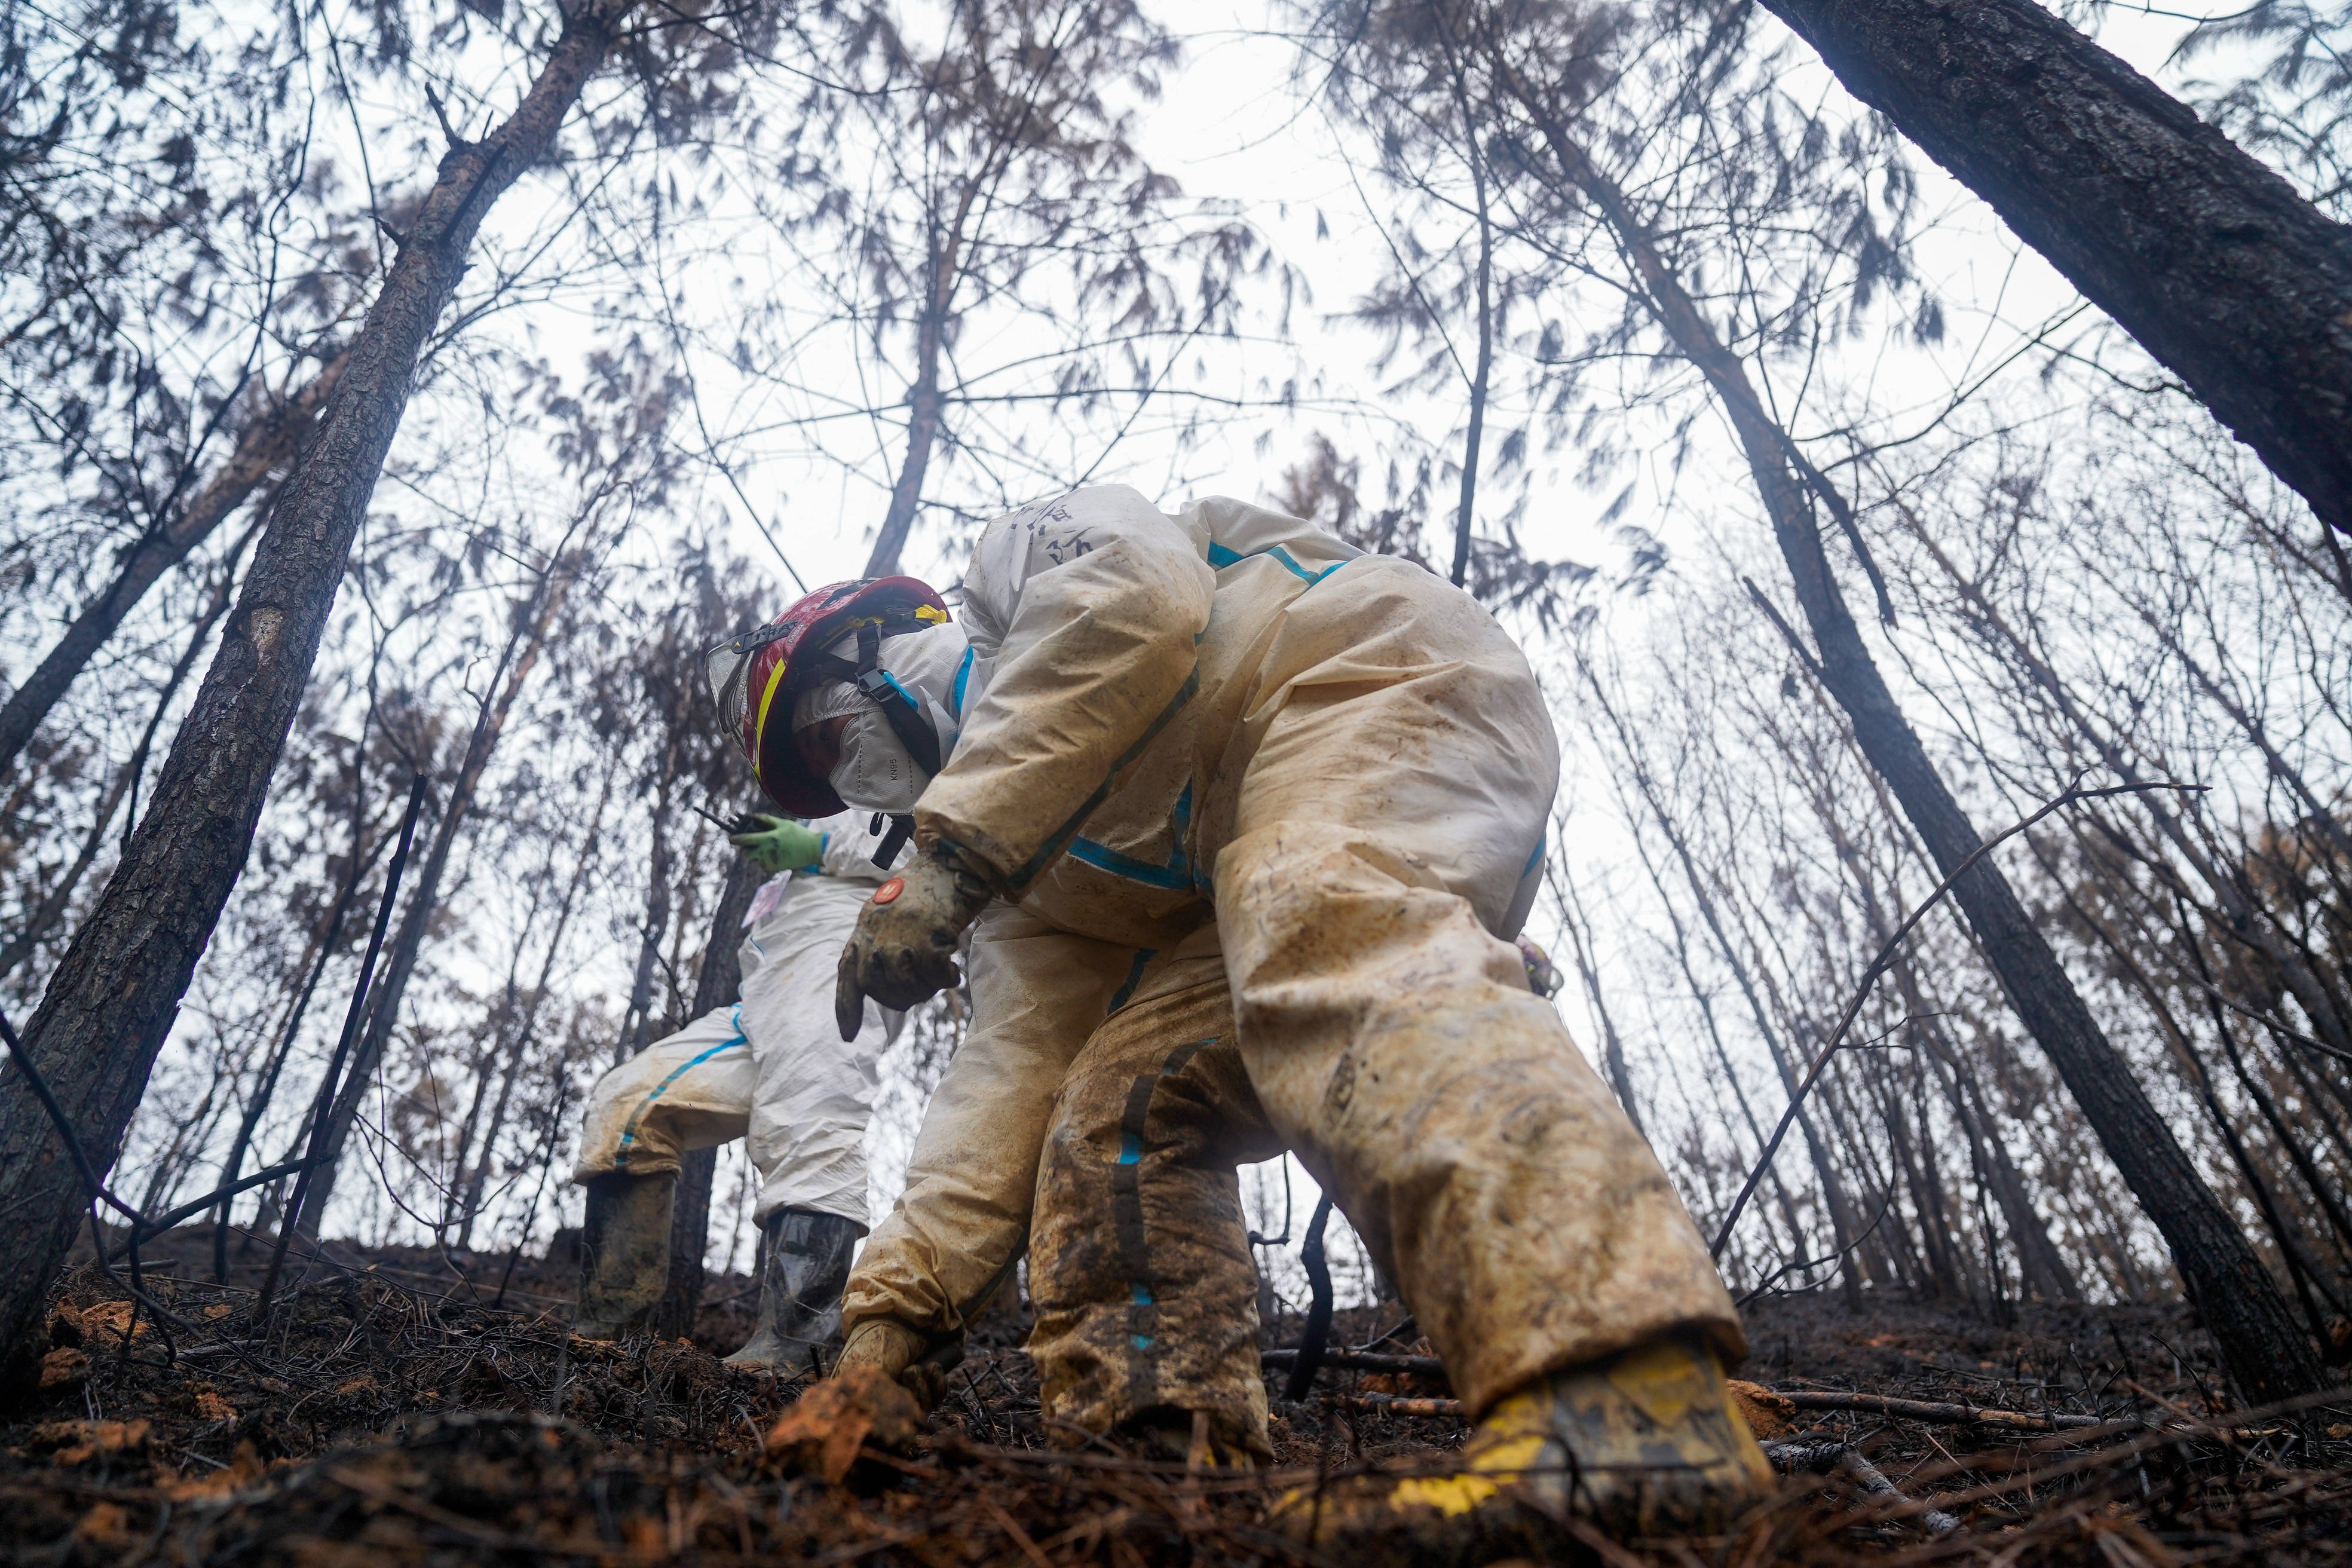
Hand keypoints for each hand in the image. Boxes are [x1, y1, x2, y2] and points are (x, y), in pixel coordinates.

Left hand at [730, 813, 822, 874]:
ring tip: (763, 848)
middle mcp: (767, 852)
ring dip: (754, 855)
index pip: (746, 840)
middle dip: (745, 849)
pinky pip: (761, 865)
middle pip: (746, 853)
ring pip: (753, 860)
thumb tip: (753, 817)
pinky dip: (762, 860)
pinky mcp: (774, 869)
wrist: (812, 850)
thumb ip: (767, 820)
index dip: (735, 839)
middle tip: (750, 844)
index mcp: (768, 839)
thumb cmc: (798, 834)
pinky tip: (771, 854)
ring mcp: (770, 862)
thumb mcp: (783, 823)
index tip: (730, 838)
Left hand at [834, 843, 992, 1036]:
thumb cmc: (926, 890)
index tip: (848, 1036)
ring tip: (939, 976)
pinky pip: (933, 976)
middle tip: (923, 988)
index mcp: (864, 928)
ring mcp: (899, 935)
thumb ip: (882, 943)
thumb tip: (888, 985)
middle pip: (879, 989)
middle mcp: (875, 933)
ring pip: (904, 987)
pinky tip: (953, 971)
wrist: (950, 859)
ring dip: (925, 989)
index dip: (846, 1008)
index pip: (847, 975)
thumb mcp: (892, 913)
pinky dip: (945, 979)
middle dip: (901, 998)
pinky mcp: (926, 936)